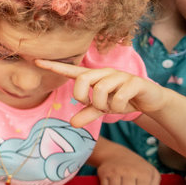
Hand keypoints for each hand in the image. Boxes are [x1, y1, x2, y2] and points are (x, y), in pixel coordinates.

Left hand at [35, 59, 167, 126]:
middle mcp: (104, 73)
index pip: (71, 70)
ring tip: (111, 106)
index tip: (36, 61)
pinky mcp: (134, 82)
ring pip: (101, 89)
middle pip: (83, 79)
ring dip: (104, 104)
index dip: (54, 66)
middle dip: (84, 96)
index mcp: (94, 77)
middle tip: (93, 105)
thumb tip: (72, 124)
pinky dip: (117, 107)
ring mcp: (120, 76)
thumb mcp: (102, 109)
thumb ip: (87, 114)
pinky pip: (118, 96)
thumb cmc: (121, 101)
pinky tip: (123, 106)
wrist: (149, 100)